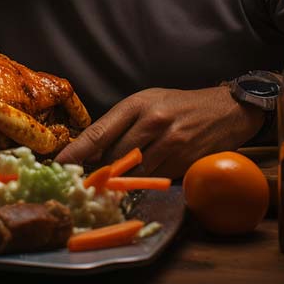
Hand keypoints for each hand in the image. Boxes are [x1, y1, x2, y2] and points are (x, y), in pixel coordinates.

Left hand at [54, 87, 264, 177]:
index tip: (58, 165)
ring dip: (123, 179)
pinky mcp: (185, 161)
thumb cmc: (180, 105)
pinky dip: (147, 181)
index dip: (76, 152)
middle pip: (113, 157)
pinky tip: (147, 176)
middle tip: (87, 178)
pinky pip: (156, 179)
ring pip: (134, 173)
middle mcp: (152, 122)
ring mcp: (170, 143)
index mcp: (137, 104)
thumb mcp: (148, 101)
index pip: (99, 133)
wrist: (226, 110)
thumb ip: (121, 123)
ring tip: (116, 179)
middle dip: (100, 170)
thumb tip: (90, 150)